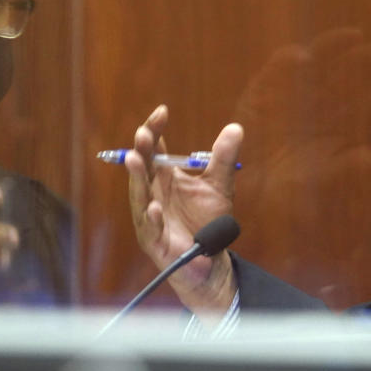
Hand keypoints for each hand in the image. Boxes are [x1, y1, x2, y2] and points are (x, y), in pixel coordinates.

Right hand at [125, 105, 240, 322]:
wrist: (210, 259)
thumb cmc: (207, 221)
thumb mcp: (219, 185)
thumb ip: (223, 158)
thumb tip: (235, 128)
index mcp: (164, 177)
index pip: (154, 148)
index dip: (155, 130)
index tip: (162, 111)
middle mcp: (152, 193)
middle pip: (142, 168)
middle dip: (141, 149)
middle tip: (143, 132)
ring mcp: (150, 217)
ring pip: (139, 195)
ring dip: (137, 177)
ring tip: (135, 158)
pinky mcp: (155, 241)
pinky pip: (150, 228)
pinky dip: (151, 218)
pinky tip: (153, 207)